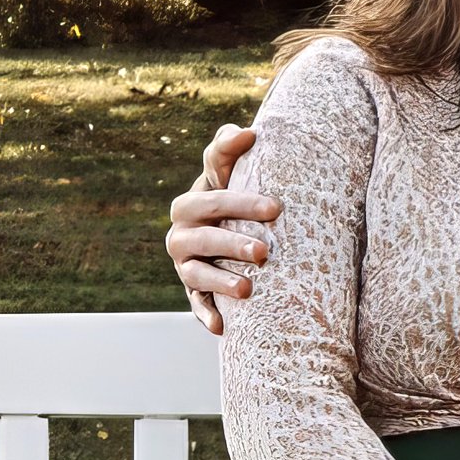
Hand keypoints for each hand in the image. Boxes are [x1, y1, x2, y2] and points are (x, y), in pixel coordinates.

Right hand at [167, 122, 281, 332]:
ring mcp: (184, 262)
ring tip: (247, 291)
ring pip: (197, 271)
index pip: (214, 196)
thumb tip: (248, 132)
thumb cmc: (235, 202)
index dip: (242, 200)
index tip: (276, 208)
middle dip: (233, 242)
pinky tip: (221, 327)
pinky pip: (195, 304)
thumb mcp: (232, 175)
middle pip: (205, 234)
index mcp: (194, 200)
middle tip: (264, 251)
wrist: (225, 240)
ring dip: (220, 281)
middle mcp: (183, 230)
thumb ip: (231, 150)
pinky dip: (206, 315)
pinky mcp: (192, 289)